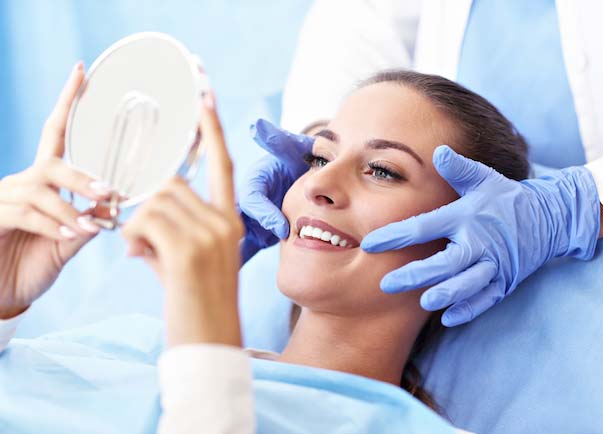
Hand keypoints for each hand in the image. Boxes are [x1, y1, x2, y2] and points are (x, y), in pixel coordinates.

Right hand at [0, 62, 112, 318]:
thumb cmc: (31, 266)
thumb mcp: (66, 244)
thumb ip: (86, 223)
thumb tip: (111, 205)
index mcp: (42, 183)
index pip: (55, 134)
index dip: (66, 102)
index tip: (81, 71)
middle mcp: (22, 184)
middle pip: (52, 162)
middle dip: (82, 177)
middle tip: (109, 192)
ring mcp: (4, 199)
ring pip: (41, 187)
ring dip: (71, 207)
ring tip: (92, 225)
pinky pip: (26, 212)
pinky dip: (53, 223)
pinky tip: (70, 234)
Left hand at [122, 92, 243, 346]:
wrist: (210, 344)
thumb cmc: (197, 304)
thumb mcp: (191, 260)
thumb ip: (172, 226)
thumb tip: (142, 209)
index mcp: (230, 221)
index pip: (221, 163)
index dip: (211, 127)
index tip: (204, 92)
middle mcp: (224, 222)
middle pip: (170, 183)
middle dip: (147, 204)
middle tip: (143, 240)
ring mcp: (210, 234)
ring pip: (154, 201)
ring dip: (137, 226)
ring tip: (145, 256)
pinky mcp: (188, 250)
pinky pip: (144, 221)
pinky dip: (133, 239)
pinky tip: (141, 260)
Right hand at [238, 120, 313, 262]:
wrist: (304, 177)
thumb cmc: (297, 161)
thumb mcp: (291, 150)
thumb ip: (279, 141)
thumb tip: (259, 127)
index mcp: (254, 183)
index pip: (254, 199)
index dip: (265, 213)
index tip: (281, 227)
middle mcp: (247, 202)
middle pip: (239, 222)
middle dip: (246, 240)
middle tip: (256, 259)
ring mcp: (250, 221)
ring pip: (236, 239)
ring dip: (236, 254)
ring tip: (231, 273)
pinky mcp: (255, 236)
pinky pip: (244, 250)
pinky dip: (238, 263)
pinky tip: (229, 282)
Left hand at [361, 145, 599, 326]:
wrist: (550, 217)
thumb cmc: (506, 197)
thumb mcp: (484, 179)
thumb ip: (459, 169)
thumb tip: (438, 151)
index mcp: (466, 216)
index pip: (425, 226)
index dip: (397, 235)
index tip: (370, 244)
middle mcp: (480, 241)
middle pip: (446, 261)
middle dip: (416, 274)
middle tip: (387, 284)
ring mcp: (495, 264)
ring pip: (468, 283)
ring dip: (447, 293)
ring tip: (423, 302)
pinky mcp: (505, 281)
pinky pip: (487, 298)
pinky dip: (470, 308)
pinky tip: (449, 318)